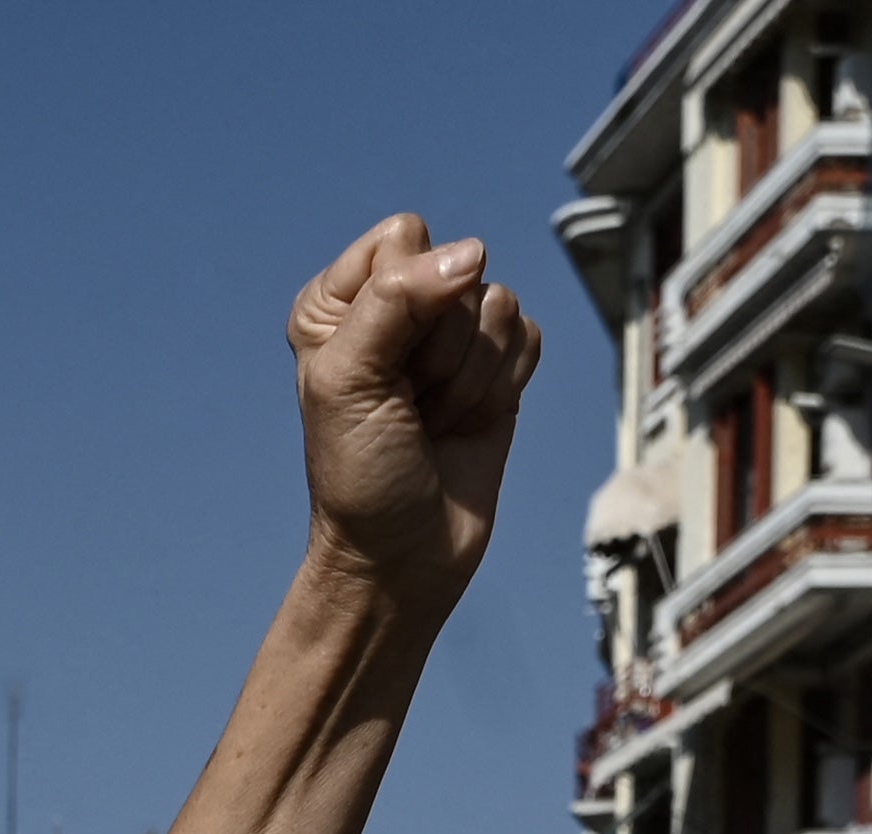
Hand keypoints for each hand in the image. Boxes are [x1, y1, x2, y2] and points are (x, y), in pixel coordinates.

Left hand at [287, 216, 544, 613]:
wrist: (404, 555)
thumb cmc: (360, 473)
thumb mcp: (350, 379)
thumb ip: (397, 299)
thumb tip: (472, 252)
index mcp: (342, 300)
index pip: (405, 239)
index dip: (407, 299)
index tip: (382, 369)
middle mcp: (399, 307)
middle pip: (459, 272)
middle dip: (440, 351)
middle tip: (410, 406)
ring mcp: (453, 336)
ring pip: (500, 306)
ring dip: (469, 378)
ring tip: (434, 421)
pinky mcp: (500, 367)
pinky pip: (529, 339)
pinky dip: (502, 388)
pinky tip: (468, 424)